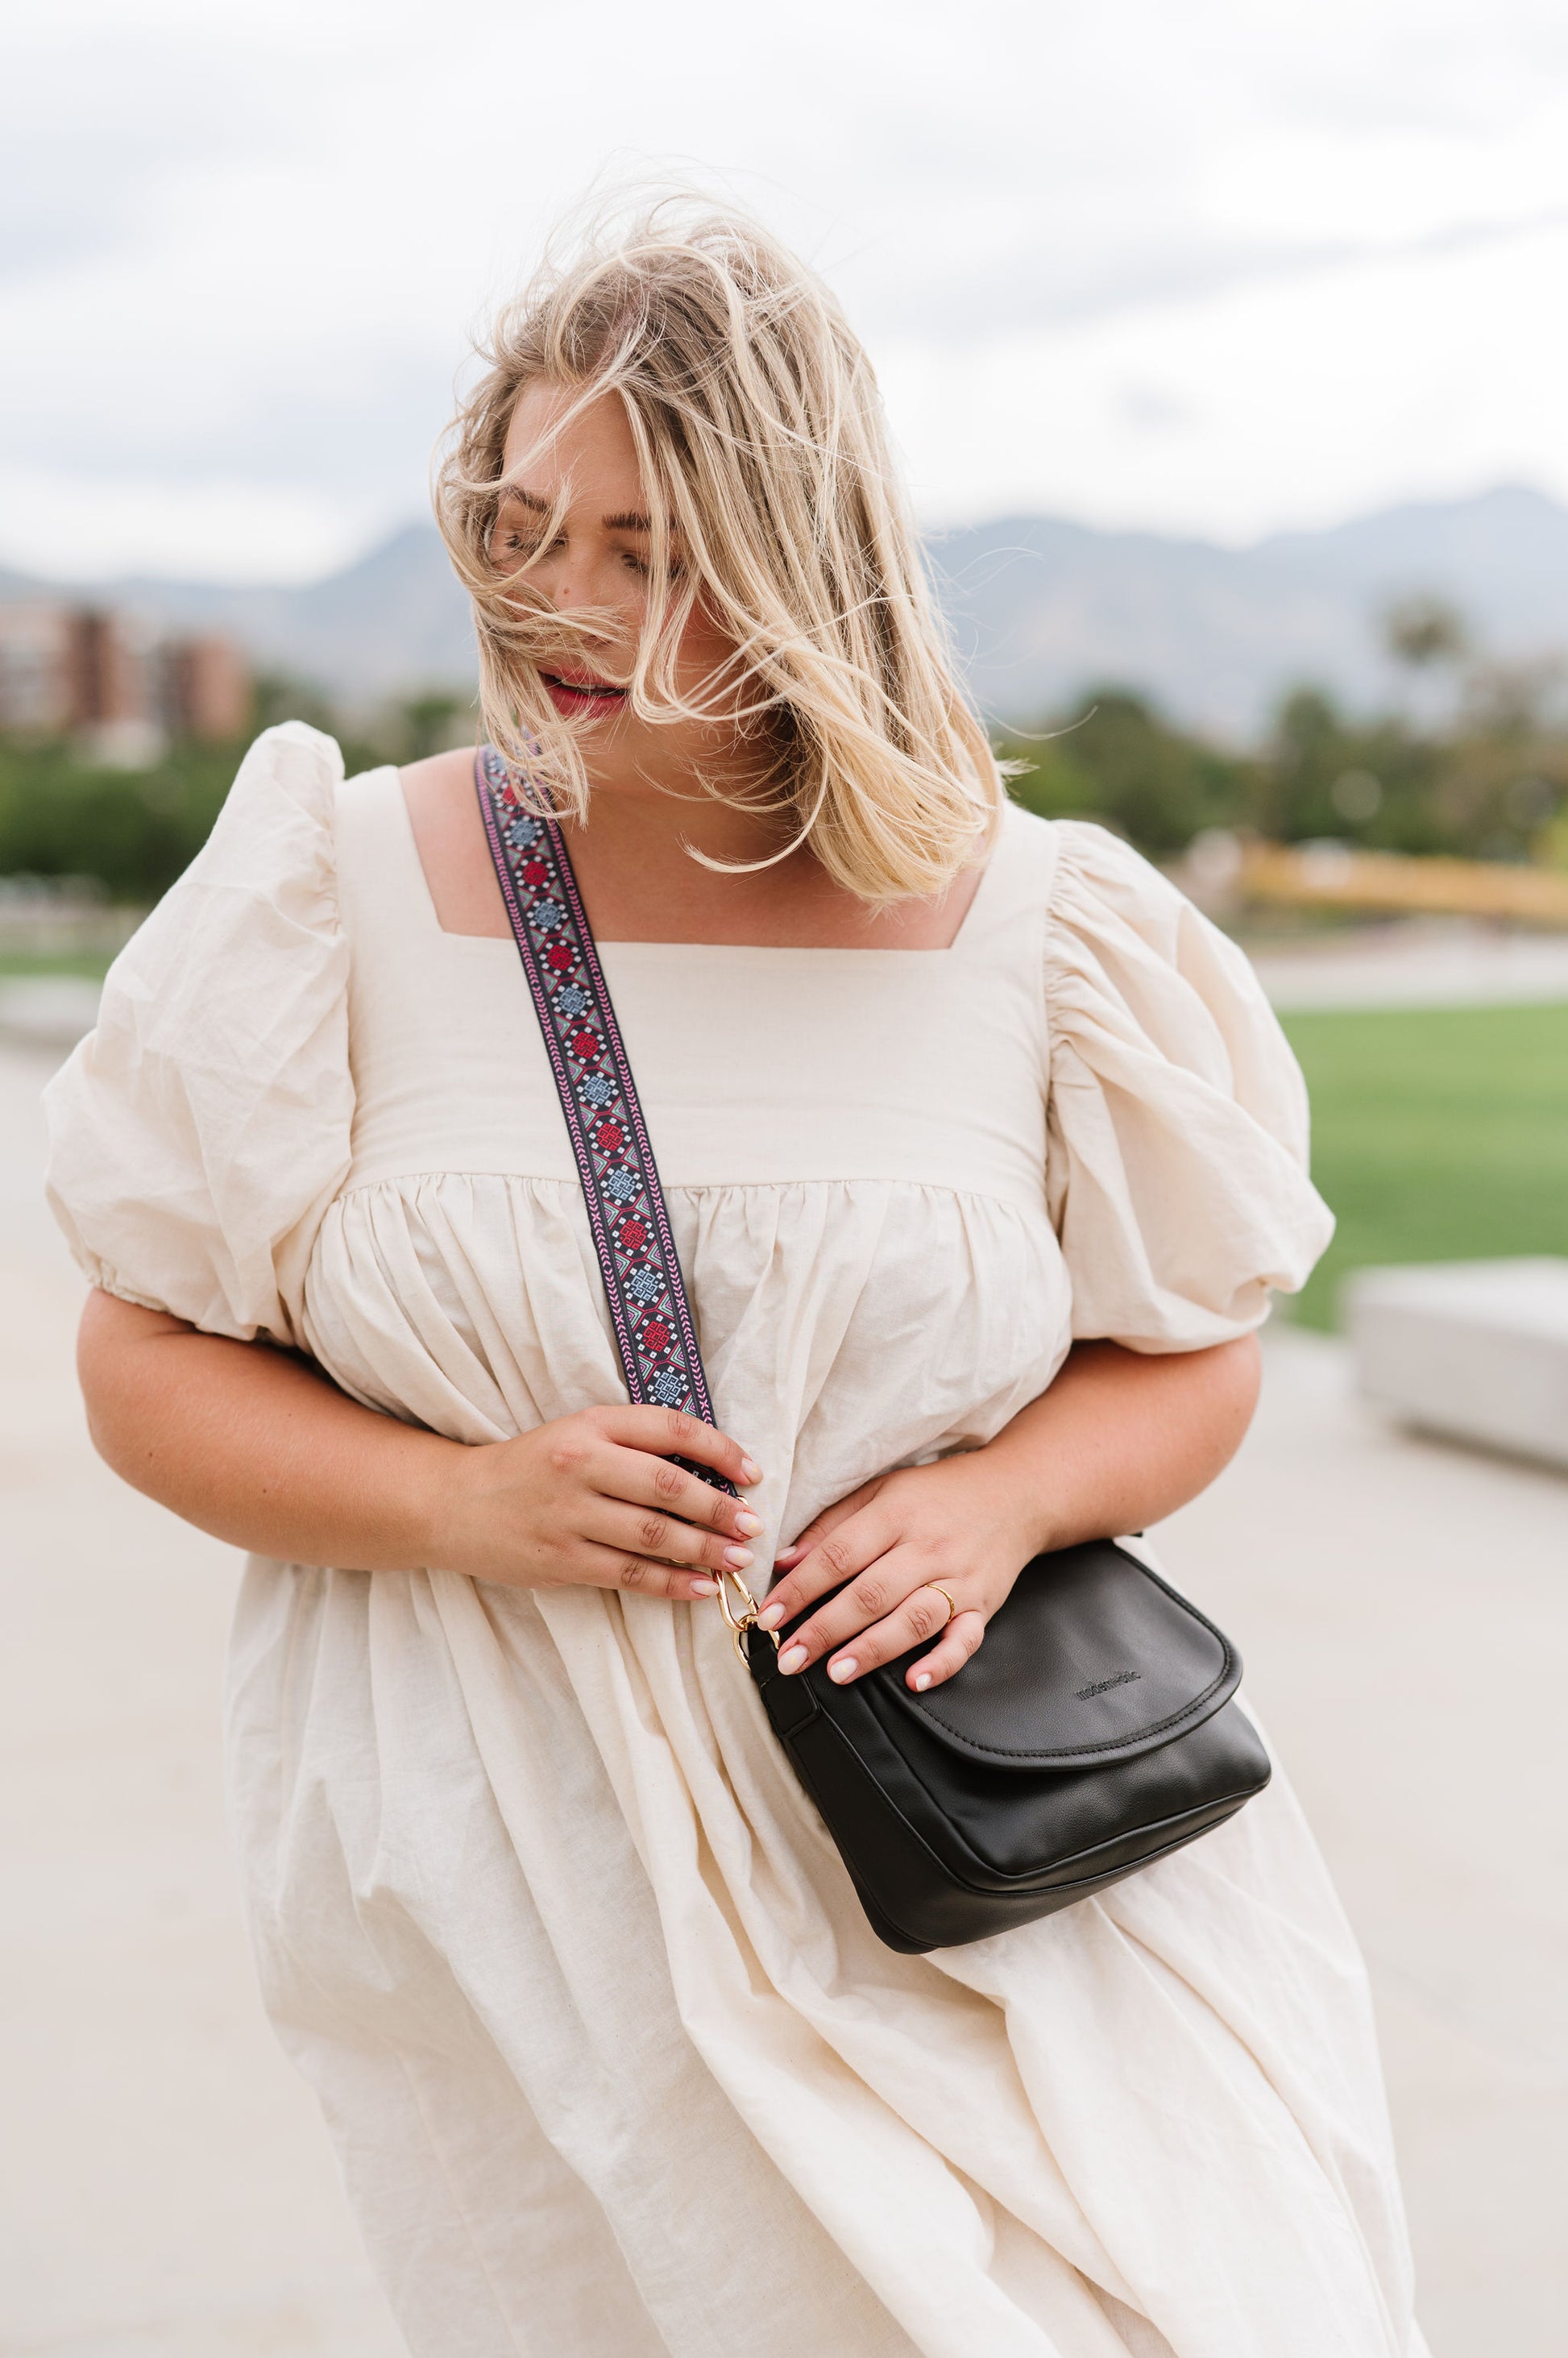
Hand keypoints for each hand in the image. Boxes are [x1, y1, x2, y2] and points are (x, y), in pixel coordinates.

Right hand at [432, 1404, 763, 1597]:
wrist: (456, 1503)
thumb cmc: (530, 1467)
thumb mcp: (577, 1435)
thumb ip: (633, 1444)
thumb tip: (709, 1471)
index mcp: (591, 1426)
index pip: (669, 1429)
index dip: (719, 1449)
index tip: (752, 1472)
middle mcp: (580, 1465)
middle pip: (667, 1486)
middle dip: (720, 1508)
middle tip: (754, 1526)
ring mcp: (568, 1515)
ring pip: (652, 1534)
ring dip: (704, 1550)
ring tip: (737, 1559)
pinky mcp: (560, 1560)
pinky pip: (628, 1575)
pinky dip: (670, 1584)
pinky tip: (699, 1588)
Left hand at [754, 1451, 1041, 1691]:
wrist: (1016, 1493)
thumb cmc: (938, 1493)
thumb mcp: (881, 1489)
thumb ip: (832, 1524)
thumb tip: (784, 1562)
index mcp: (896, 1513)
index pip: (839, 1555)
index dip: (801, 1588)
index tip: (770, 1616)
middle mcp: (927, 1547)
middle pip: (871, 1593)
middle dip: (826, 1629)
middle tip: (790, 1658)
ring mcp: (959, 1578)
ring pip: (913, 1619)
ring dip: (873, 1649)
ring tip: (837, 1673)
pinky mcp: (984, 1605)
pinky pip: (965, 1639)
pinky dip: (942, 1663)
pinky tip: (916, 1682)